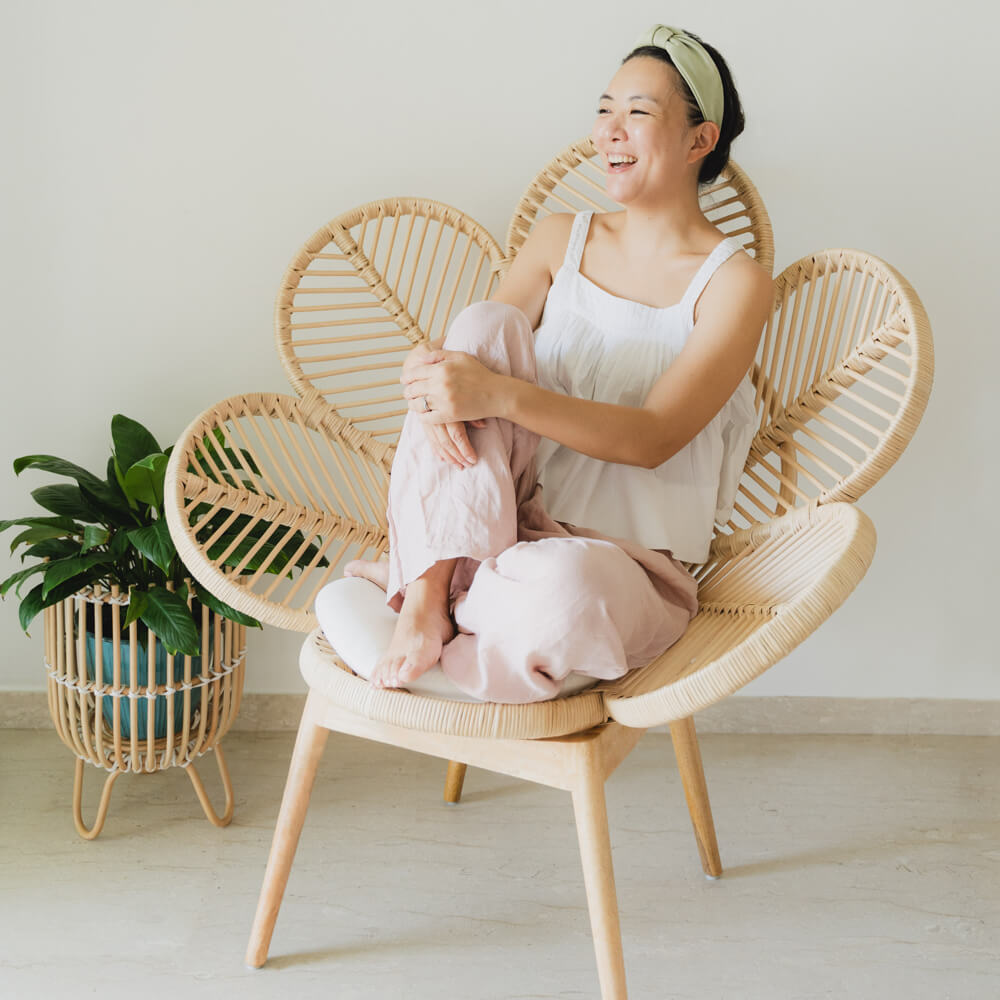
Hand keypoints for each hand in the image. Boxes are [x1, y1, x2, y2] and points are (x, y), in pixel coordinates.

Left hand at [402, 344, 485, 467]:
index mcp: (441, 369)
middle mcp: (440, 384)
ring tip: (413, 403)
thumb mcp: (460, 357)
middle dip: (407, 391)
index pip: (415, 373)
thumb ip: (439, 355)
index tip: (404, 380)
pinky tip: (423, 413)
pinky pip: (427, 418)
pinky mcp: (448, 415)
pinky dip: (422, 416)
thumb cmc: (479, 373)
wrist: (495, 394)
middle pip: (413, 389)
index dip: (407, 377)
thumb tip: (421, 358)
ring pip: (417, 404)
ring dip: (412, 404)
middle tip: (407, 393)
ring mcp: (444, 401)